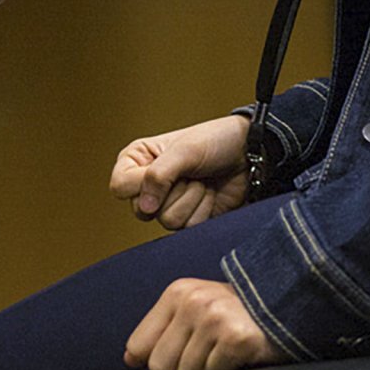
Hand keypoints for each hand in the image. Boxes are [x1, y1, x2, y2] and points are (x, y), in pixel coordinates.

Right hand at [111, 115, 251, 229]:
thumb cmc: (214, 142)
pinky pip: (187, 228)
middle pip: (143, 210)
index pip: (120, 186)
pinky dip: (203, 210)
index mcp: (138, 160)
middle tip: (188, 174)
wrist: (249, 155)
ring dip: (191, 200)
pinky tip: (209, 194)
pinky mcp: (188, 218)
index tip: (164, 173)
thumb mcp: (184, 151)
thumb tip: (145, 208)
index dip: (141, 185)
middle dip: (173, 192)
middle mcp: (148, 184)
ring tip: (201, 181)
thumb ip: (159, 176)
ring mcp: (168, 203)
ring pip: (167, 221)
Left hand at [124, 278, 281, 369]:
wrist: (284, 301)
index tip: (172, 355)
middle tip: (205, 351)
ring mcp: (213, 319)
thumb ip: (161, 329)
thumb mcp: (194, 306)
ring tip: (222, 349)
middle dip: (181, 367)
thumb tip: (130, 357)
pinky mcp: (235, 338)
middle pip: (160, 366)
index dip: (152, 358)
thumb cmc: (235, 310)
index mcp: (177, 293)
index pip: (140, 343)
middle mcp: (192, 302)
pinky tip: (236, 353)